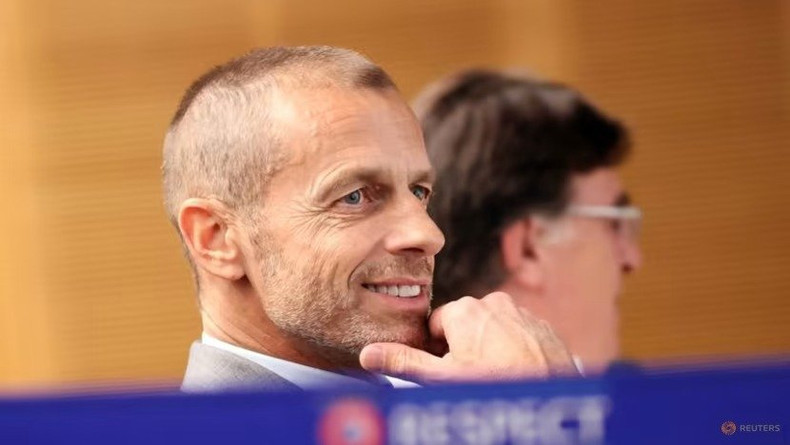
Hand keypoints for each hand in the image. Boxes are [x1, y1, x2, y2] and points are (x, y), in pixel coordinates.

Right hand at [359, 292, 578, 382]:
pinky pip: (520, 334)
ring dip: (490, 349)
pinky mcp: (544, 327)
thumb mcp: (441, 378)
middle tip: (472, 376)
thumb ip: (404, 361)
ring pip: (493, 330)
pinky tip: (516, 373)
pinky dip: (516, 350)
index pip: (437, 325)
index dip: (438, 351)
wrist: (549, 400)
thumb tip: (368, 354)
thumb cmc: (494, 387)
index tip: (449, 371)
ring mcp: (523, 313)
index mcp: (465, 309)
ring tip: (496, 377)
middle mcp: (495, 302)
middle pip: (465, 326)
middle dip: (463, 348)